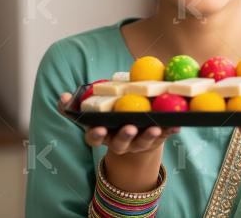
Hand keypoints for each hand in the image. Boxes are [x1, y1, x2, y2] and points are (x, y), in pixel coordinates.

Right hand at [57, 92, 179, 154]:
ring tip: (155, 127)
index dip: (96, 134)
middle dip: (125, 136)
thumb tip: (63, 96)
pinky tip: (177, 124)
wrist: (135, 135)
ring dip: (149, 135)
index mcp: (103, 133)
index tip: (99, 128)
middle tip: (130, 127)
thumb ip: (79, 103)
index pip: (94, 137)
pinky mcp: (157, 140)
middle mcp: (119, 141)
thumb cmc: (112, 116)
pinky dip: (170, 130)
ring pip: (143, 142)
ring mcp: (138, 143)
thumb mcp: (95, 110)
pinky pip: (165, 135)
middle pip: (120, 143)